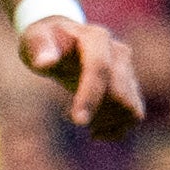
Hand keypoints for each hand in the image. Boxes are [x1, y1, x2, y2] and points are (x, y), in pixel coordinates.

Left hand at [21, 12, 144, 136]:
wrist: (63, 40)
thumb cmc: (46, 41)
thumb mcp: (35, 39)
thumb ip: (39, 47)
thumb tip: (45, 62)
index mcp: (96, 38)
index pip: (100, 68)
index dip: (91, 95)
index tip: (78, 121)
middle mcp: (118, 52)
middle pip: (120, 92)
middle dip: (97, 113)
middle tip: (71, 117)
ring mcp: (128, 69)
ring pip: (129, 106)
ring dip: (106, 122)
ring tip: (80, 117)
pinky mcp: (130, 85)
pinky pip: (134, 114)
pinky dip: (116, 129)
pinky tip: (94, 130)